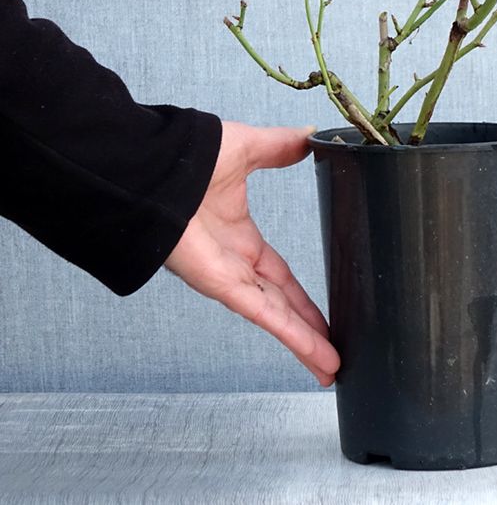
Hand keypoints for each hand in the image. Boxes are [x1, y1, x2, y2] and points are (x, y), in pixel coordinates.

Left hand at [164, 121, 338, 385]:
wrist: (154, 165)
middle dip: (307, 330)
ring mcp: (227, 277)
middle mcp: (234, 265)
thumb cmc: (189, 156)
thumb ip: (282, 146)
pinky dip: (291, 335)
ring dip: (304, 343)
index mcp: (240, 239)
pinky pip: (263, 314)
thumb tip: (311, 135)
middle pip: (280, 306)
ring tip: (332, 369)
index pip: (279, 276)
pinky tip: (316, 354)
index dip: (302, 297)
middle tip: (334, 355)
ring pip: (275, 318)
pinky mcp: (220, 284)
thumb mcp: (249, 147)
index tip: (325, 313)